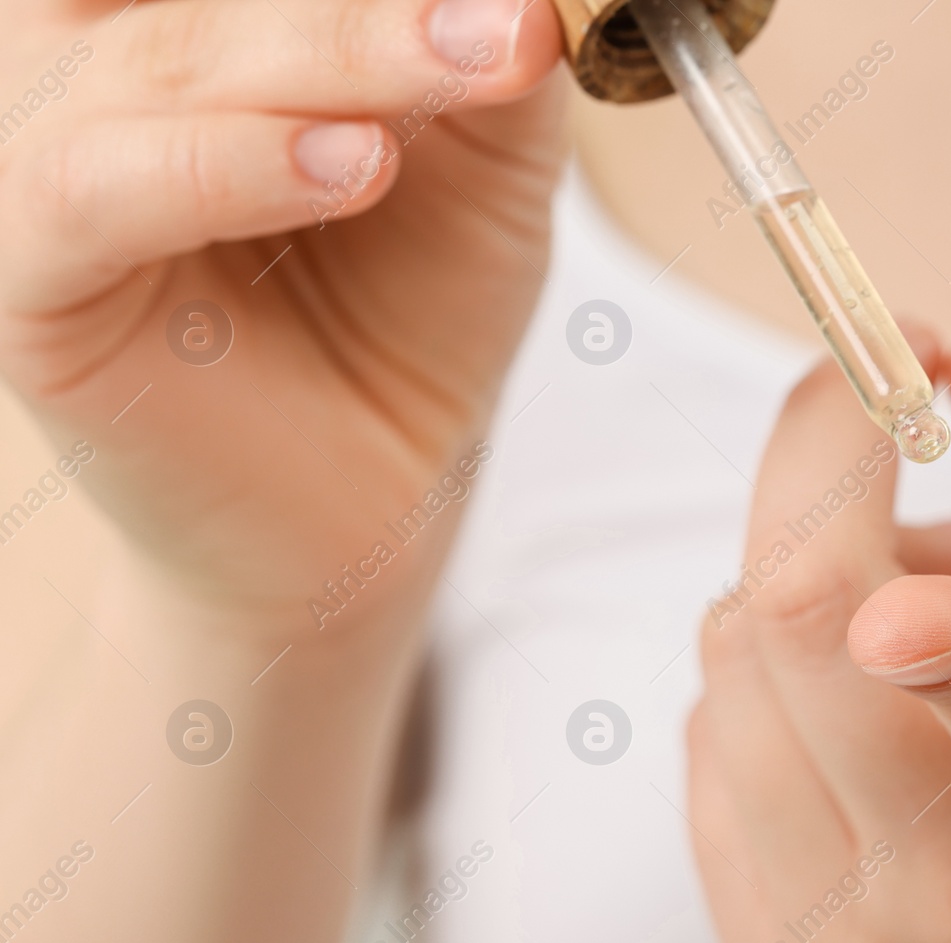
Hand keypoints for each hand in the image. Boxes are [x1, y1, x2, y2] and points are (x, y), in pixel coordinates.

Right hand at [0, 0, 563, 623]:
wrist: (368, 490)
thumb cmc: (410, 317)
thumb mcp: (484, 171)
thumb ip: (496, 71)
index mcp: (189, 21)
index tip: (504, 8)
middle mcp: (98, 65)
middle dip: (367, 8)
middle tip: (507, 24)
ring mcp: (46, 156)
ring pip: (163, 64)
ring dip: (329, 57)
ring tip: (458, 72)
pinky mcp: (29, 274)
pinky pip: (93, 187)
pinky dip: (225, 164)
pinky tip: (350, 167)